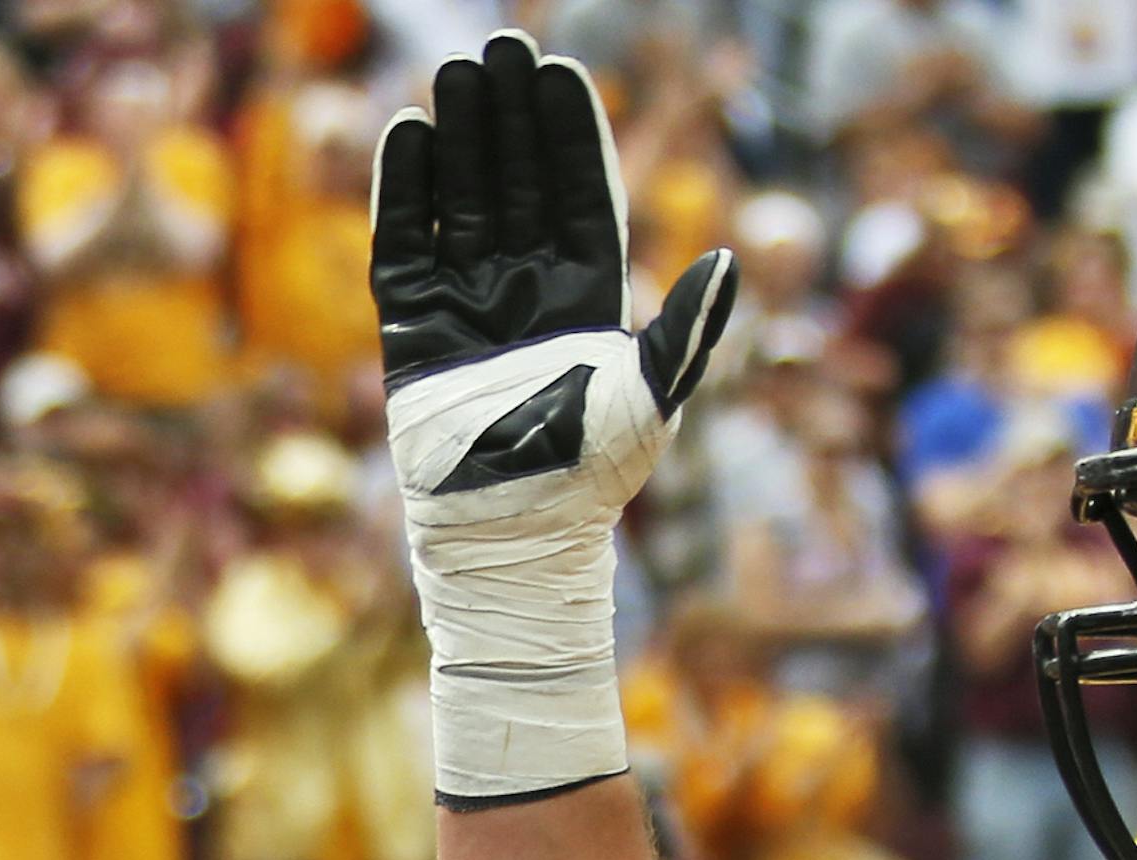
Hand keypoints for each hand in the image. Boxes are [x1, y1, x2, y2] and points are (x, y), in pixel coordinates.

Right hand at [373, 32, 738, 800]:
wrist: (515, 534)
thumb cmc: (593, 476)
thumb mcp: (655, 395)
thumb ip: (689, 327)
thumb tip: (731, 259)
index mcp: (588, 304)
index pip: (580, 201)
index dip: (570, 138)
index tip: (562, 72)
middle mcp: (527, 298)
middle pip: (518, 187)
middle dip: (510, 120)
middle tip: (500, 46)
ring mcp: (468, 310)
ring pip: (463, 203)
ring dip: (461, 139)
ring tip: (456, 73)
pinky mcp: (413, 332)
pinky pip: (405, 246)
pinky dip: (405, 194)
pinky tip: (409, 134)